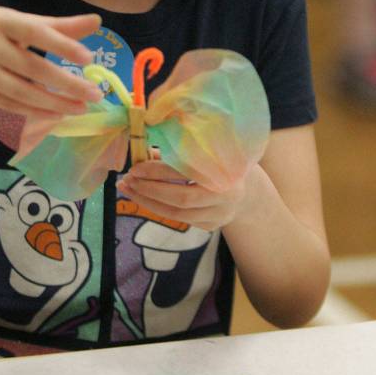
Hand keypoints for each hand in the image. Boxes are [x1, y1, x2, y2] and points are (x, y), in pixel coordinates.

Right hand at [0, 5, 103, 116]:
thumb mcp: (16, 19)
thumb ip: (57, 25)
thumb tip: (96, 22)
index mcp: (0, 21)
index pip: (35, 33)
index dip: (61, 45)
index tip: (88, 57)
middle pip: (32, 68)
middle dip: (66, 83)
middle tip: (94, 94)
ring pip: (21, 92)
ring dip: (54, 103)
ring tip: (80, 108)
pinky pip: (8, 105)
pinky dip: (34, 111)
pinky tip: (56, 114)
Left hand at [117, 157, 250, 231]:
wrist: (248, 188)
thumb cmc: (222, 161)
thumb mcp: (209, 149)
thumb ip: (181, 150)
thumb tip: (145, 151)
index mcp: (225, 170)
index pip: (186, 173)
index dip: (158, 171)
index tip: (136, 167)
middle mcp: (225, 196)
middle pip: (181, 199)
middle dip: (149, 190)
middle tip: (127, 180)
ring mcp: (219, 214)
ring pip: (177, 214)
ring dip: (148, 202)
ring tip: (128, 189)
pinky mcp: (211, 225)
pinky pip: (179, 218)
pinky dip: (158, 208)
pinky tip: (143, 197)